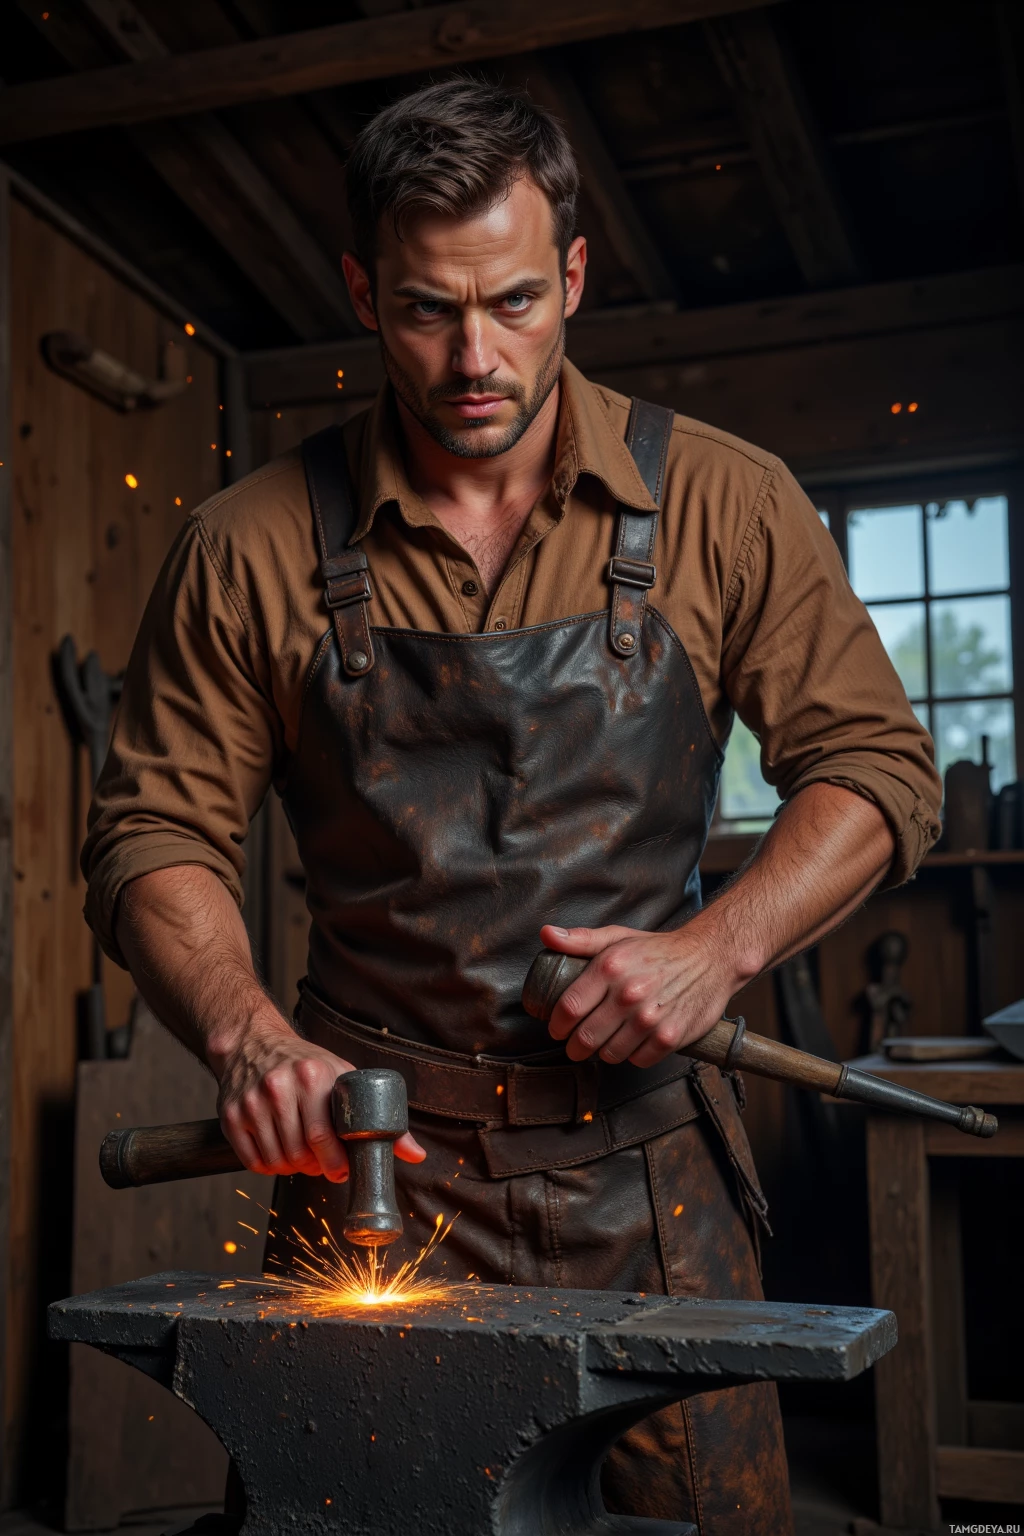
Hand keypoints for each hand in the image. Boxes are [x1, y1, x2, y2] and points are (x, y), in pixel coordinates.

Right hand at [212, 1014, 425, 1179]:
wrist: (253, 1043)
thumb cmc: (306, 1064)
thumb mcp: (344, 1078)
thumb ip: (380, 1118)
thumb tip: (416, 1154)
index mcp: (312, 1075)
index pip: (323, 1136)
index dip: (335, 1163)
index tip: (341, 1170)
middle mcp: (279, 1086)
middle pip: (300, 1153)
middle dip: (316, 1168)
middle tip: (322, 1164)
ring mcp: (251, 1102)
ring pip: (277, 1160)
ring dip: (293, 1168)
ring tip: (302, 1156)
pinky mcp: (231, 1116)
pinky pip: (252, 1162)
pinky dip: (268, 1166)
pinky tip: (278, 1152)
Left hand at [540, 921, 742, 1068]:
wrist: (710, 957)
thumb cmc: (659, 950)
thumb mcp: (618, 937)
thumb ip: (580, 939)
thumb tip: (547, 934)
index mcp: (610, 968)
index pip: (568, 1008)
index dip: (557, 1025)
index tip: (557, 1029)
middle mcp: (629, 994)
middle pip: (585, 1037)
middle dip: (575, 1046)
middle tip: (576, 1045)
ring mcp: (650, 1018)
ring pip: (610, 1054)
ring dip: (603, 1052)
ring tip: (607, 1042)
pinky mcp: (670, 1037)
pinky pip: (638, 1061)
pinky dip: (633, 1056)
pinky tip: (634, 1042)